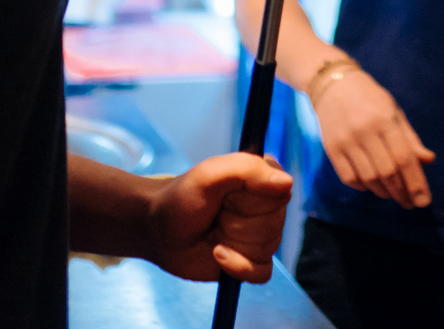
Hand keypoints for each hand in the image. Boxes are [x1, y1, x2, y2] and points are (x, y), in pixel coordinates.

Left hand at [145, 153, 292, 282]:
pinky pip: (262, 273)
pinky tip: (219, 256)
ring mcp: (259, 234)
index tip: (229, 196)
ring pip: (268, 249)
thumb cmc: (181, 198)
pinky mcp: (250, 260)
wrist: (158, 232)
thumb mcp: (208, 176)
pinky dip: (240, 268)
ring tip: (213, 233)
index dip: (253, 199)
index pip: (281, 192)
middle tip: (216, 215)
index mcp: (260, 176)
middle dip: (240, 224)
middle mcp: (265, 205)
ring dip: (235, 245)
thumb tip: (286, 183)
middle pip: (275, 225)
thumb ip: (246, 170)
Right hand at [313, 69, 435, 208]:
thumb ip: (410, 138)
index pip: (404, 158)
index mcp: (384, 120)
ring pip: (369, 179)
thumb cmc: (369, 97)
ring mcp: (346, 141)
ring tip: (393, 194)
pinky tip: (372, 185)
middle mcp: (364, 131)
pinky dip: (363, 187)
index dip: (416, 183)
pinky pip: (349, 178)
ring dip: (384, 192)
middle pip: (387, 173)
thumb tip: (428, 161)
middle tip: (410, 203)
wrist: (332, 83)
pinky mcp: (331, 149)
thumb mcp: (393, 111)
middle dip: (402, 193)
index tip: (423, 201)